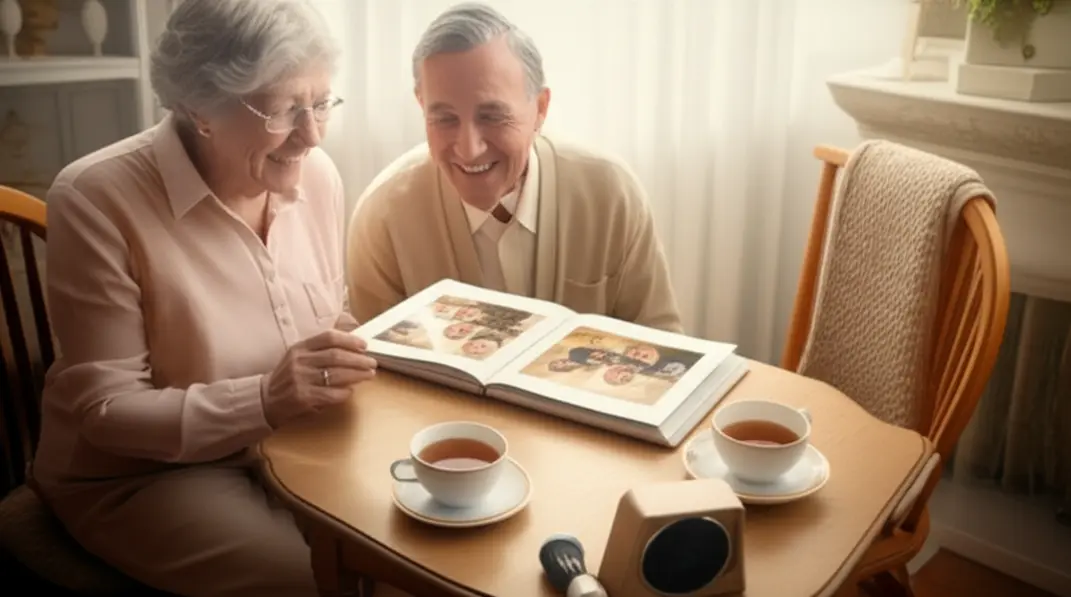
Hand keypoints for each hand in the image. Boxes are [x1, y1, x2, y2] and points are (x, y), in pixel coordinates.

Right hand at [261, 329, 376, 427]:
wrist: (267, 399)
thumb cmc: (289, 376)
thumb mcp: (299, 356)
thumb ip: (321, 348)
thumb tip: (352, 341)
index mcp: (300, 347)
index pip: (329, 337)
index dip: (350, 340)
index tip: (364, 345)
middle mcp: (299, 361)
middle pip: (336, 356)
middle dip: (359, 360)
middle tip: (372, 363)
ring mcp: (301, 380)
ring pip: (337, 375)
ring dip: (357, 375)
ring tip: (369, 375)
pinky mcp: (303, 398)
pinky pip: (331, 394)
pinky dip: (345, 392)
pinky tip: (351, 390)